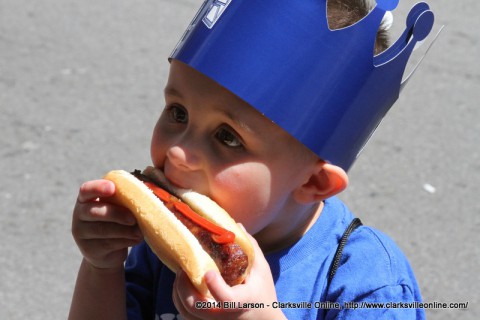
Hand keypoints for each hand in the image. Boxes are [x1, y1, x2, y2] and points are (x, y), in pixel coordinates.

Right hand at [72, 179, 142, 269]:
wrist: (106, 251)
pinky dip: (126, 240)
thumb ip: (122, 199)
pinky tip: (136, 239)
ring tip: (139, 231)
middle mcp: (79, 215)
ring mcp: (81, 233)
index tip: (113, 188)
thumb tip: (144, 194)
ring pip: (103, 230)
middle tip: (133, 219)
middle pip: (95, 212)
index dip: (98, 188)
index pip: (86, 190)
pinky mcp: (89, 250)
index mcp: (85, 199)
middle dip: (117, 214)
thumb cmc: (114, 220)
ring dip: (126, 230)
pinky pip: (109, 244)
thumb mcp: (116, 207)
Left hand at [172, 234, 286, 319]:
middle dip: (184, 286)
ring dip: (179, 291)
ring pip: (186, 312)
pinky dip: (179, 299)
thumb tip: (237, 225)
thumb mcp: (261, 270)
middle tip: (184, 268)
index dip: (216, 287)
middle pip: (196, 307)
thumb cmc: (262, 293)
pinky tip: (184, 284)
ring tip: (182, 273)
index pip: (227, 300)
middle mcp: (225, 316)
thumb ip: (250, 248)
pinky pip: (185, 314)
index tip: (209, 272)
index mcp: (242, 302)